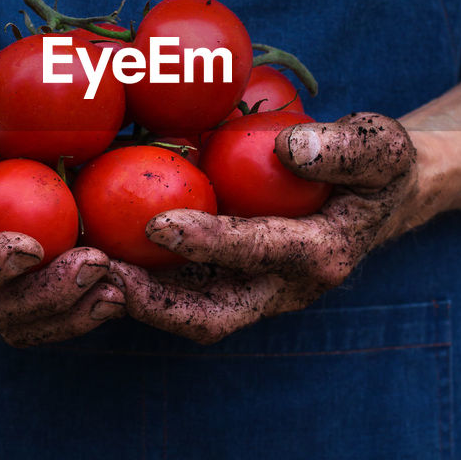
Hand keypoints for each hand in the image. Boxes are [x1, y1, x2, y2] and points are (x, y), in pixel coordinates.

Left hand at [113, 112, 417, 343]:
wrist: (379, 199)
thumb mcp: (380, 146)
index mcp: (321, 254)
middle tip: (99, 274)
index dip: (209, 241)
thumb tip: (289, 147)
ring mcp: (254, 293)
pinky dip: (138, 281)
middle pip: (213, 314)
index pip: (259, 252)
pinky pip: (179, 293)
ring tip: (80, 272)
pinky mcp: (229, 285)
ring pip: (186, 313)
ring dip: (135, 299)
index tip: (159, 221)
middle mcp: (283, 288)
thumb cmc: (377, 166)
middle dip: (154, 303)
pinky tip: (93, 254)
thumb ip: (345, 148)